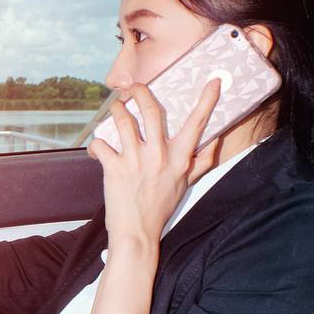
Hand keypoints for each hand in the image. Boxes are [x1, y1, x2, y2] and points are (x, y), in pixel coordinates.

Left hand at [87, 80, 221, 247]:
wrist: (137, 232)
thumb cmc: (161, 207)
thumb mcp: (187, 184)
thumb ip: (202, 162)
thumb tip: (216, 142)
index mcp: (180, 158)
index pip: (197, 124)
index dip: (207, 100)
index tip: (214, 81)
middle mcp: (159, 155)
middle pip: (151, 111)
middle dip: (141, 92)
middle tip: (135, 86)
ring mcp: (136, 160)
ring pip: (123, 121)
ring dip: (117, 110)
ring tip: (115, 108)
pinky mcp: (114, 168)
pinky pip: (101, 144)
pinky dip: (97, 143)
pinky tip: (98, 147)